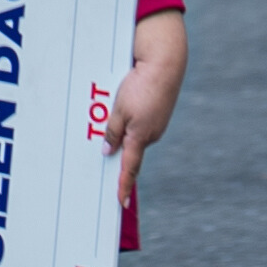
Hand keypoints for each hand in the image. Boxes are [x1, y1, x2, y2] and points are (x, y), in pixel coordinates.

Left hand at [102, 7, 188, 208]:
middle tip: (101, 157)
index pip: (130, 168)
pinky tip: (123, 105)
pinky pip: (139, 121)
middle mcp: (151, 134)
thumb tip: (107, 152)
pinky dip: (129, 119)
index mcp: (140, 137)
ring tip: (108, 121)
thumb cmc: (140, 87)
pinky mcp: (157, 112)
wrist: (165, 63)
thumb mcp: (119, 110)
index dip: (123, 185)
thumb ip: (112, 132)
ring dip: (121, 131)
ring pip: (133, 134)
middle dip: (116, 155)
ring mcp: (156, 123)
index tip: (120, 203)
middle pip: (129, 150)